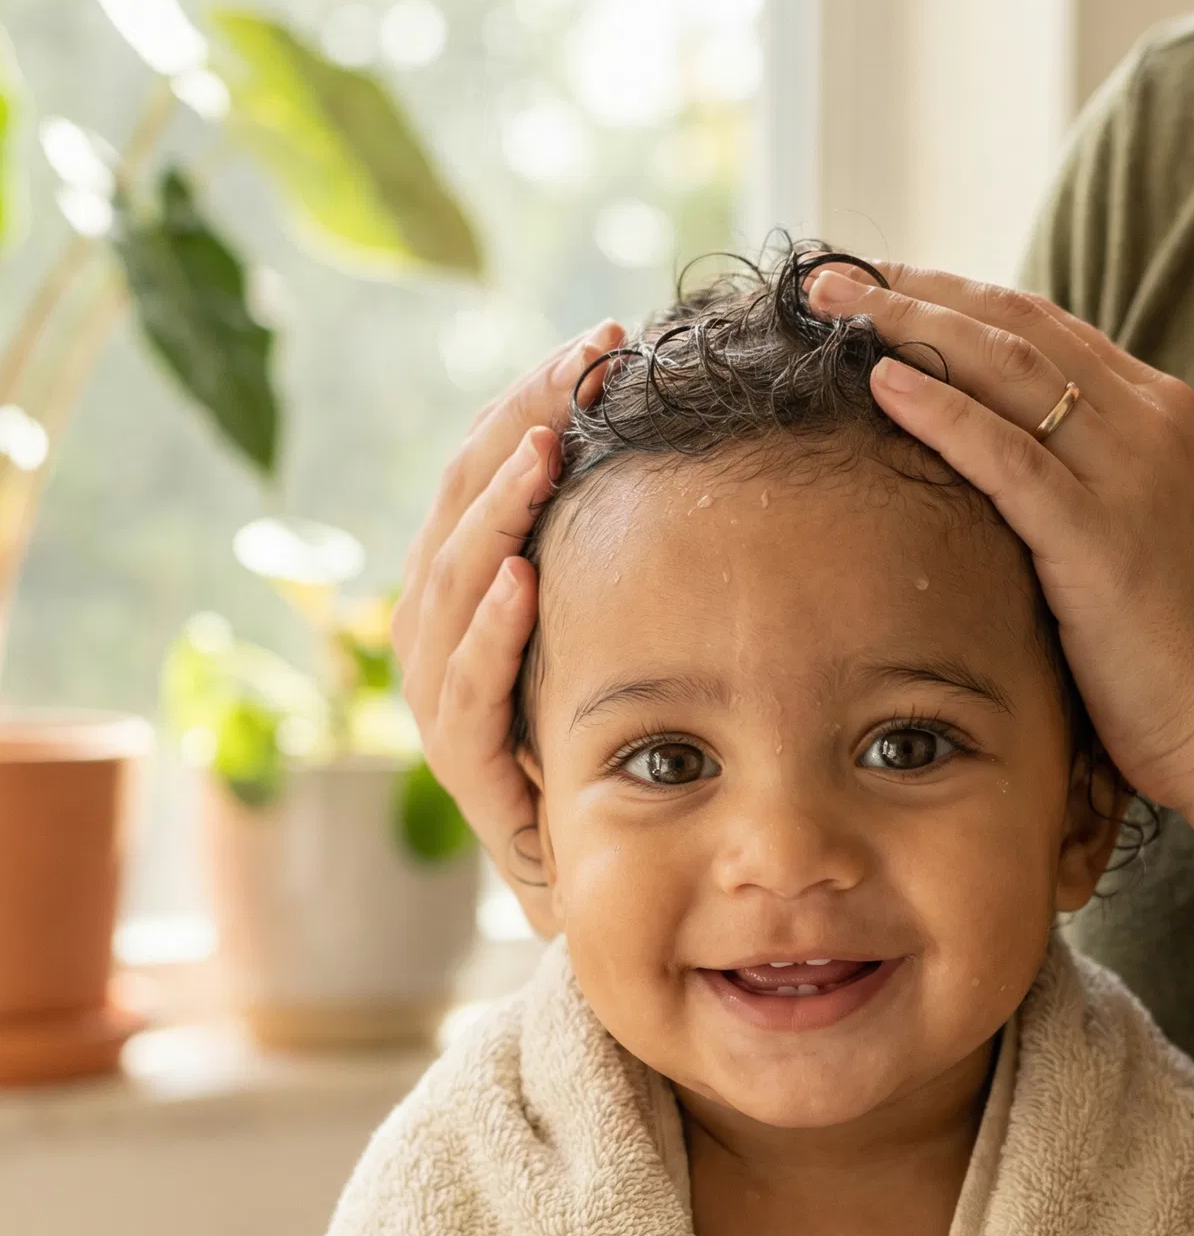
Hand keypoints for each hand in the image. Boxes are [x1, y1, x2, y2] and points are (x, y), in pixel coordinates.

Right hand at [392, 322, 622, 932]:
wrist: (624, 892)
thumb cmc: (639, 749)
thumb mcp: (635, 631)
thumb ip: (639, 552)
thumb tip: (709, 429)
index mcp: (481, 596)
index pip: (487, 476)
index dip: (533, 404)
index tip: (600, 344)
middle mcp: (449, 644)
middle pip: (455, 516)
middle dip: (514, 432)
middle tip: (577, 369)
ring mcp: (452, 713)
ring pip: (442, 596)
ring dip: (492, 519)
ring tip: (543, 453)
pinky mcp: (474, 783)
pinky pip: (462, 702)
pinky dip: (487, 638)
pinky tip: (523, 578)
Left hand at [806, 264, 1193, 815]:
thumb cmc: (1185, 657)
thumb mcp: (1132, 547)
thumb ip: (1078, 496)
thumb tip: (993, 489)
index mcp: (1159, 419)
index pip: (1044, 328)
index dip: (956, 297)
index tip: (882, 284)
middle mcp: (1150, 424)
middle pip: (1017, 326)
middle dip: (918, 290)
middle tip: (833, 275)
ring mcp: (1130, 474)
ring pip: (1007, 369)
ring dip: (911, 327)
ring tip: (833, 307)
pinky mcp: (1101, 537)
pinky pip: (1007, 456)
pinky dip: (940, 411)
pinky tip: (879, 383)